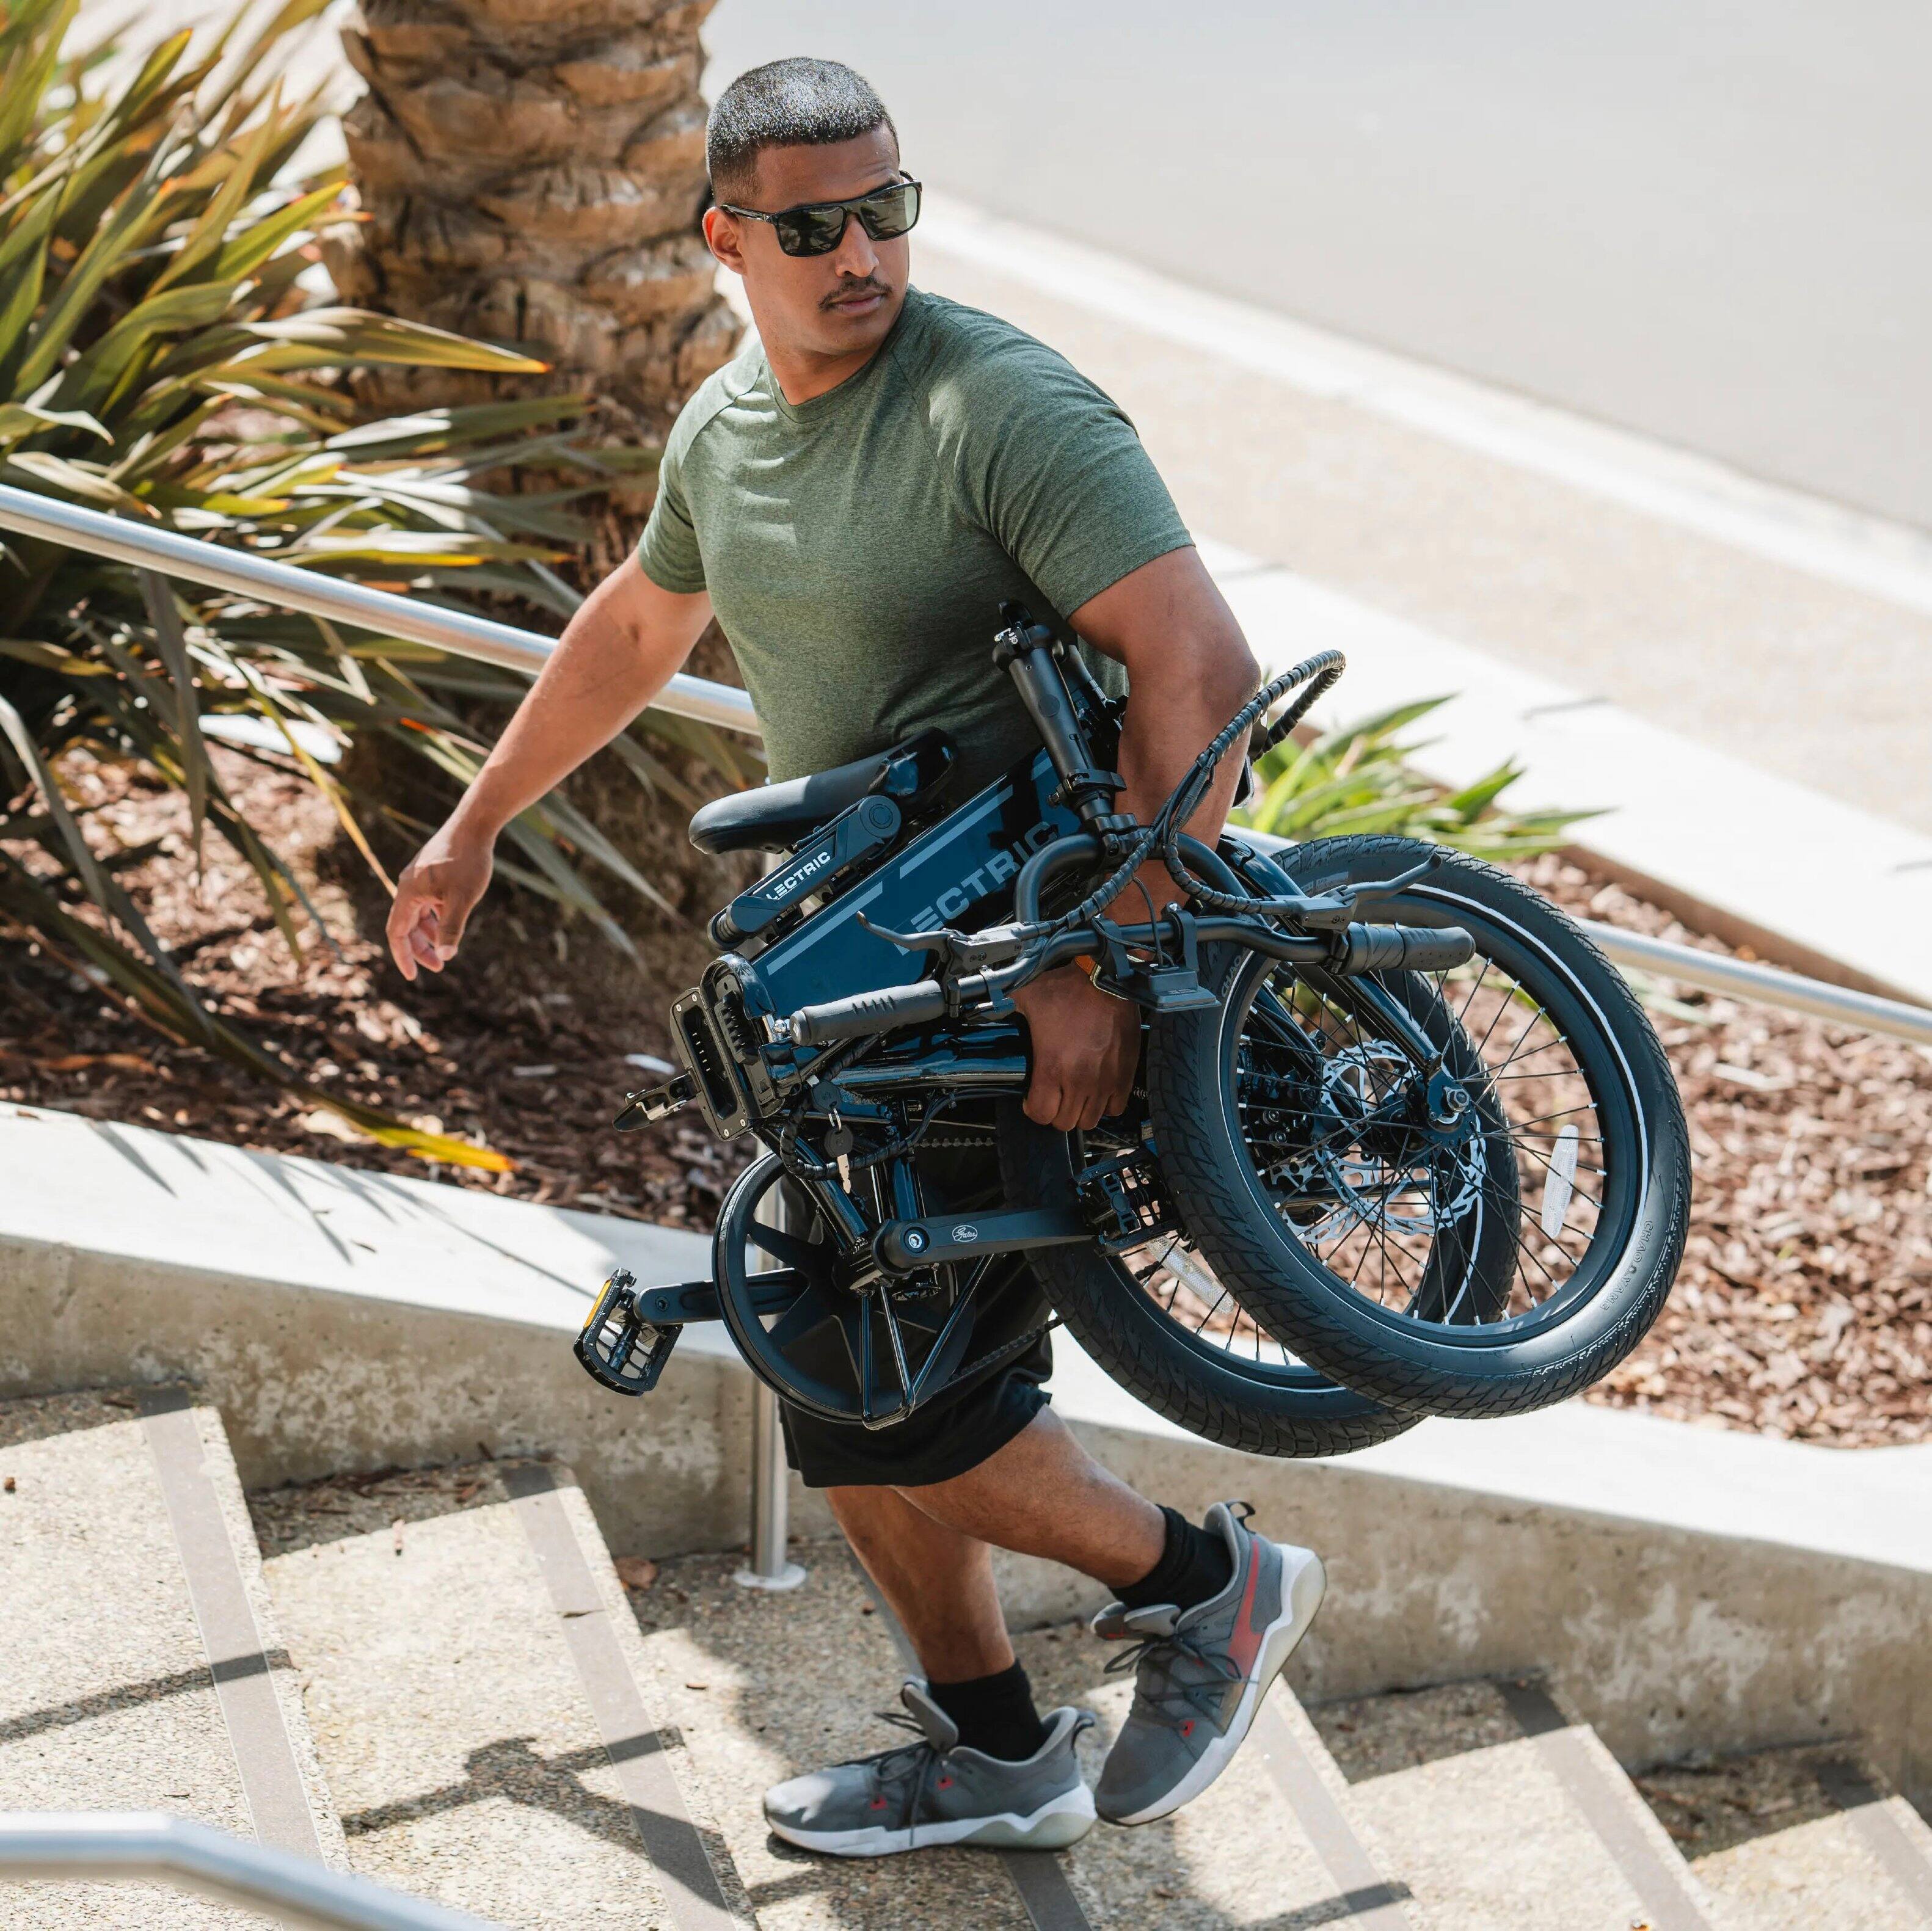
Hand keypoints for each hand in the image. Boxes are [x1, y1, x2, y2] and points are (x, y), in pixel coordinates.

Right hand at [386, 816, 494, 980]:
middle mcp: (408, 887)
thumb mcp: (462, 899)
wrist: (474, 826)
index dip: (403, 956)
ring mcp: (419, 879)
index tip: (413, 976)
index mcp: (408, 894)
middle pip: (406, 926)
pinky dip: (434, 918)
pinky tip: (448, 924)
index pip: (396, 933)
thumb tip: (445, 957)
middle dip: (420, 949)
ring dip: (428, 934)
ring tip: (445, 950)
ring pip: (417, 915)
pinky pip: (426, 903)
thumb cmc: (468, 861)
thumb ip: (451, 928)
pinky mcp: (430, 874)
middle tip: (440, 966)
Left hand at [1009, 965, 1139, 1132]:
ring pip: (1090, 1120)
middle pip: (1065, 1122)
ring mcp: (1105, 1080)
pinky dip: (1105, 1104)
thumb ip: (1003, 1008)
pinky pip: (1116, 1107)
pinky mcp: (1126, 1074)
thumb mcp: (1026, 996)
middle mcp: (1080, 1079)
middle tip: (1053, 1095)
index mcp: (1052, 1066)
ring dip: (1080, 1110)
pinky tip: (1097, 1090)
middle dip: (1055, 1112)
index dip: (1033, 1109)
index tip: (1032, 1098)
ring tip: (1074, 1094)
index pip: (1041, 1114)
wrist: (1107, 976)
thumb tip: (985, 1008)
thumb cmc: (1069, 986)